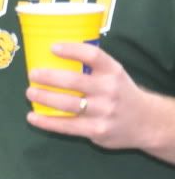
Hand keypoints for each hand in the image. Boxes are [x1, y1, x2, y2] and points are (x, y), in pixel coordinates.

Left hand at [25, 42, 174, 158]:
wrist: (148, 123)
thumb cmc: (120, 93)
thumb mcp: (114, 74)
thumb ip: (92, 67)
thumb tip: (51, 54)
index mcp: (113, 71)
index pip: (93, 56)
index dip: (71, 50)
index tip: (52, 47)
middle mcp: (109, 90)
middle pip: (74, 81)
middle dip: (48, 77)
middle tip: (32, 74)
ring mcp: (103, 111)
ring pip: (67, 104)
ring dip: (44, 98)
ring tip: (30, 92)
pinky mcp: (97, 130)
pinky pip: (67, 126)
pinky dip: (47, 122)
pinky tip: (32, 117)